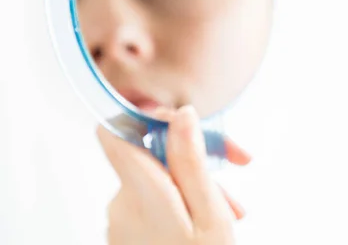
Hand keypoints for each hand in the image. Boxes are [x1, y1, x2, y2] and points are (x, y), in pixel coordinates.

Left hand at [97, 105, 250, 244]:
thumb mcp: (211, 214)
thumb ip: (192, 162)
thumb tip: (181, 115)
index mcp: (141, 193)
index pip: (114, 131)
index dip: (145, 117)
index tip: (180, 122)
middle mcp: (121, 204)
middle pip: (148, 154)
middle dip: (192, 156)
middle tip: (232, 169)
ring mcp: (120, 221)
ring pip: (156, 178)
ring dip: (192, 182)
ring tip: (228, 209)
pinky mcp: (126, 233)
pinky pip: (151, 200)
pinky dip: (179, 201)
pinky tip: (206, 218)